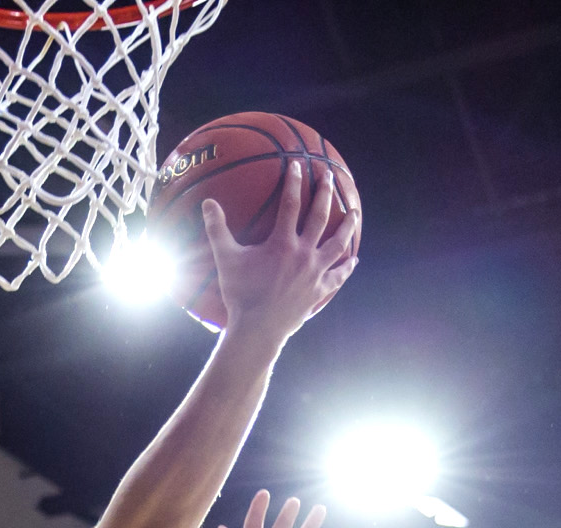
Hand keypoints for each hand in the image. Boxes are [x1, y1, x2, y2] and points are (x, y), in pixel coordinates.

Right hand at [202, 156, 358, 339]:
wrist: (257, 330)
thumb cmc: (240, 294)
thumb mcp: (226, 259)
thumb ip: (217, 229)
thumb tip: (207, 203)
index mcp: (282, 243)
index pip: (290, 204)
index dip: (294, 182)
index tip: (298, 165)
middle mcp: (303, 254)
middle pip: (320, 217)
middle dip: (326, 194)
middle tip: (330, 178)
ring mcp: (314, 273)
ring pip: (338, 244)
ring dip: (347, 227)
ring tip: (354, 213)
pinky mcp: (319, 291)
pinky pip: (338, 276)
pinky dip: (346, 267)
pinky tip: (354, 260)